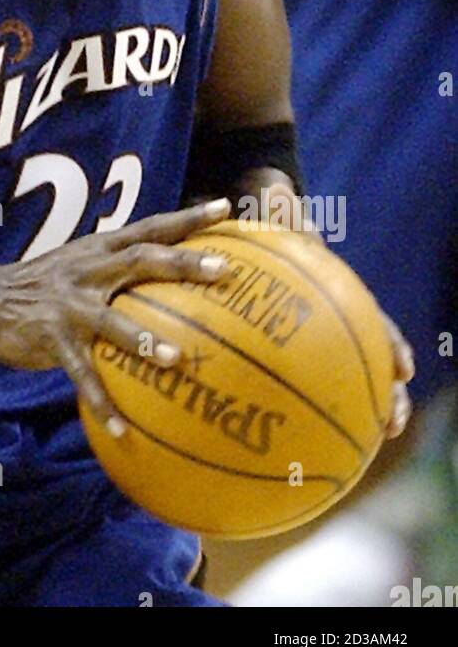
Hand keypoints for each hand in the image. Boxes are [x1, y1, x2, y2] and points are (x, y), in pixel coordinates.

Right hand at [0, 198, 232, 436]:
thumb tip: (171, 277)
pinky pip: (81, 373)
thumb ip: (120, 267)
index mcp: (101, 250)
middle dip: (182, 263)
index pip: (150, 227)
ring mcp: (70, 304)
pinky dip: (101, 402)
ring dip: (143, 339)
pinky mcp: (52, 338)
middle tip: (222, 270)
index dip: (187, 217)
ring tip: (174, 360)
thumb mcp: (81, 265)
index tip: (225, 208)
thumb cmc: (45, 287)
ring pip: (112, 320)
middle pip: (141, 259)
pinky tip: (123, 430)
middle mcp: (89, 270)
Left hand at [193, 180, 413, 440]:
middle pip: (367, 361)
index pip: (371, 320)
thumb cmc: (256, 213)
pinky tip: (276, 446)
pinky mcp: (277, 348)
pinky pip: (287, 385)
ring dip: (352, 416)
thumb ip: (274, 203)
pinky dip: (290, 412)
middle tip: (391, 424)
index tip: (404, 369)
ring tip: (356, 453)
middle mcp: (327, 318)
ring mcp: (307, 337)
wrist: (241, 217)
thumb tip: (276, 193)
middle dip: (385, 394)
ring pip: (338, 382)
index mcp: (333, 290)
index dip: (390, 344)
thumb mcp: (267, 208)